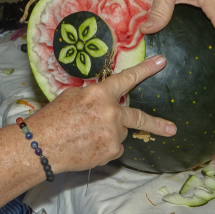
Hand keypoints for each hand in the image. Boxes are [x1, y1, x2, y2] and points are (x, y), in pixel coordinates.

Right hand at [26, 56, 174, 173]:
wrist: (42, 145)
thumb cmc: (52, 118)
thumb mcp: (71, 97)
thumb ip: (93, 97)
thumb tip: (105, 101)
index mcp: (99, 94)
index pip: (127, 79)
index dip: (145, 69)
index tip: (161, 62)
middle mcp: (110, 112)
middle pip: (138, 117)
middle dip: (157, 124)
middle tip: (171, 128)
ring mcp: (114, 133)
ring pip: (120, 133)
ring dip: (109, 134)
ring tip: (85, 136)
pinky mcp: (112, 151)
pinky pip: (114, 148)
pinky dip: (104, 147)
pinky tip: (87, 146)